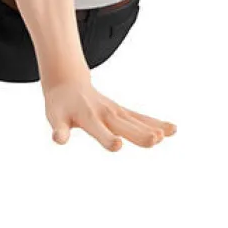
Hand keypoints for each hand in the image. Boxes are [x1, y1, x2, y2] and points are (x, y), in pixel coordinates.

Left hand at [43, 78, 176, 150]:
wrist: (68, 82)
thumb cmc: (60, 106)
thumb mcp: (55, 118)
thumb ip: (59, 130)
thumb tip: (57, 140)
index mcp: (87, 117)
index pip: (98, 129)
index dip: (106, 138)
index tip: (118, 145)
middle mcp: (104, 113)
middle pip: (123, 125)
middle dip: (138, 133)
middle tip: (155, 140)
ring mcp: (115, 111)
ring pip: (135, 120)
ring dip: (151, 127)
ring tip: (167, 134)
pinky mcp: (122, 112)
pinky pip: (140, 117)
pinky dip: (155, 122)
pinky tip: (172, 130)